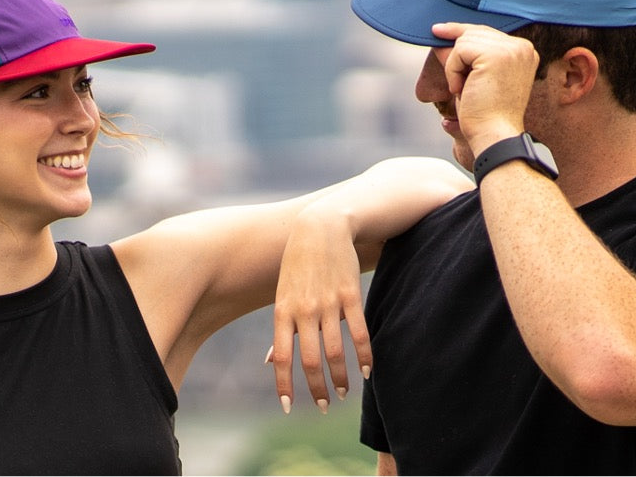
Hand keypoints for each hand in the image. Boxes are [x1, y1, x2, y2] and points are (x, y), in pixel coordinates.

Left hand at [269, 205, 371, 413]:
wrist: (321, 228)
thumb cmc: (298, 265)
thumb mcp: (283, 295)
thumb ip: (281, 330)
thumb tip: (269, 362)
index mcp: (283, 311)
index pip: (281, 357)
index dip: (284, 385)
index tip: (289, 407)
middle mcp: (304, 310)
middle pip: (310, 360)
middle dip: (317, 388)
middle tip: (324, 406)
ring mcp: (328, 303)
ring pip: (335, 350)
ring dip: (341, 377)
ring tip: (344, 393)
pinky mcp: (349, 295)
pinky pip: (358, 332)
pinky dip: (363, 355)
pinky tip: (366, 371)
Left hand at [431, 22, 540, 149]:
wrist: (494, 134)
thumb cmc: (485, 113)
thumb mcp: (474, 76)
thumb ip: (463, 54)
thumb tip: (439, 34)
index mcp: (524, 52)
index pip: (486, 32)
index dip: (461, 34)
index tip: (438, 30)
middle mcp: (522, 47)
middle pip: (474, 31)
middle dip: (455, 52)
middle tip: (457, 82)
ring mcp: (511, 50)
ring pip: (464, 40)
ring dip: (454, 66)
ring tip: (464, 89)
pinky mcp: (496, 55)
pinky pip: (459, 50)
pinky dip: (452, 70)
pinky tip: (461, 89)